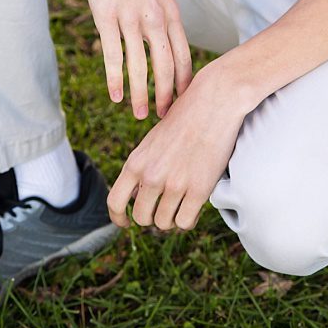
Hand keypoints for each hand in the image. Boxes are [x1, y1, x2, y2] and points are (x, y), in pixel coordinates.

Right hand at [80, 0, 192, 118]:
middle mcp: (155, 18)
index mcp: (171, 12)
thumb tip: (164, 29)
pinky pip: (113, 53)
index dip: (184, 83)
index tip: (183, 103)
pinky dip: (115, 78)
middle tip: (164, 119)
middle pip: (166, 67)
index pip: (184, 56)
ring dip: (140, 94)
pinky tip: (114, 94)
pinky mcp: (107, 14)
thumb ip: (162, 10)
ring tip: (138, 115)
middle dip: (166, 96)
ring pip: (140, 66)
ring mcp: (131, 17)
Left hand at [106, 67, 246, 231]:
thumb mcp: (152, 143)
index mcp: (135, 162)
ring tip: (180, 204)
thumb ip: (141, 169)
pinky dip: (188, 219)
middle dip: (151, 217)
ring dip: (171, 219)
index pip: (115, 202)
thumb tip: (135, 197)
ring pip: (164, 223)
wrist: (212, 103)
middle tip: (163, 209)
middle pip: (141, 217)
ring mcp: (174, 184)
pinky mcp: (199, 190)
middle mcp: (150, 176)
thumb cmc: (183, 121)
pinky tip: (192, 206)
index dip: (118, 218)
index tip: (125, 223)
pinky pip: (185, 222)